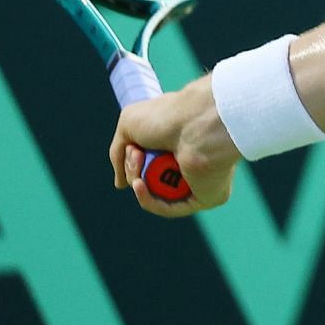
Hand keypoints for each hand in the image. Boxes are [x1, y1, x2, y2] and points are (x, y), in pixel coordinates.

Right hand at [108, 74, 239, 216]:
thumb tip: (120, 183)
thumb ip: (118, 153)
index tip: (130, 147)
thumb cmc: (167, 117)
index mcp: (180, 141)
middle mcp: (191, 161)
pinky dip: (149, 200)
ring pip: (158, 195)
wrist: (196, 123)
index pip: (151, 162)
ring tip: (139, 160)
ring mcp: (200, 180)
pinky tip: (139, 185)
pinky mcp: (207, 196)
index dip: (134, 159)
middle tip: (136, 152)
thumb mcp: (129, 124)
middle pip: (152, 179)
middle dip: (134, 169)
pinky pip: (171, 208)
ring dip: (138, 181)